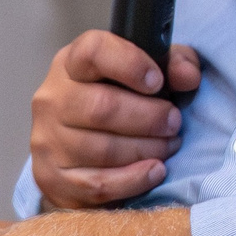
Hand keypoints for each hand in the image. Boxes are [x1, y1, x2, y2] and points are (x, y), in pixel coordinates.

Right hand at [29, 31, 201, 209]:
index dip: (129, 64)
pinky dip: (134, 179)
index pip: (92, 51)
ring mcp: (48, 140)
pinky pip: (99, 183)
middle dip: (149, 117)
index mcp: (71, 63)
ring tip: (169, 146)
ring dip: (147, 149)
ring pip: (102, 149)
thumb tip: (188, 77)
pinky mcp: (52, 178)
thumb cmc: (115, 103)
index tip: (157, 81)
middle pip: (101, 107)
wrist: (74, 151)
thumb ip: (172, 65)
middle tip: (174, 123)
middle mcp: (52, 99)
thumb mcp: (144, 73)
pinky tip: (154, 171)